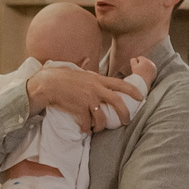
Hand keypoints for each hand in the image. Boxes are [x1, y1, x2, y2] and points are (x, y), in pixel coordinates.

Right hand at [28, 63, 147, 134]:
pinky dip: (86, 129)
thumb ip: (86, 66)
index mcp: (98, 79)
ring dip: (100, 127)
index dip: (133, 91)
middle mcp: (96, 89)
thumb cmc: (61, 76)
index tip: (141, 97)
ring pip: (102, 118)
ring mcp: (88, 100)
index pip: (121, 84)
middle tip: (126, 121)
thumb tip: (88, 59)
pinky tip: (84, 129)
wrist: (47, 84)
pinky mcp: (79, 109)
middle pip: (117, 102)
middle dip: (125, 114)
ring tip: (97, 129)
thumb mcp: (77, 70)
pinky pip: (87, 123)